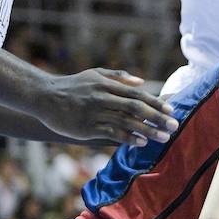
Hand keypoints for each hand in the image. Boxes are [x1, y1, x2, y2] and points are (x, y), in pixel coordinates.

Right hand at [38, 69, 177, 146]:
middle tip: (174, 126)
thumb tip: (141, 82)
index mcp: (107, 84)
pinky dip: (128, 137)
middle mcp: (103, 97)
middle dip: (157, 117)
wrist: (44, 97)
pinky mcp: (87, 126)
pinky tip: (141, 143)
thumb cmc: (73, 86)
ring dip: (147, 130)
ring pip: (126, 121)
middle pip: (136, 108)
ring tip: (163, 137)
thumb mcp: (95, 75)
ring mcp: (95, 112)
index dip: (156, 102)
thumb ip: (118, 77)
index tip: (172, 110)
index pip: (137, 94)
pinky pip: (112, 133)